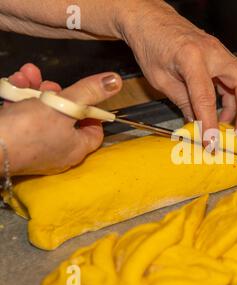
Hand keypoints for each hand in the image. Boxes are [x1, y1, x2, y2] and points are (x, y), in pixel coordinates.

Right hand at [0, 63, 121, 175]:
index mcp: (75, 148)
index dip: (92, 112)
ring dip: (33, 89)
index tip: (85, 96)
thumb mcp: (66, 105)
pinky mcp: (13, 139)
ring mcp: (33, 147)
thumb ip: (90, 92)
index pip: (94, 131)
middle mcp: (57, 151)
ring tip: (26, 74)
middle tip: (48, 84)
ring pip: (40, 112)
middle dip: (56, 93)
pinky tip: (12, 82)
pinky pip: (21, 116)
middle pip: (65, 117)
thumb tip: (116, 81)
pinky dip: (17, 98)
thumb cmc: (29, 129)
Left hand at [117, 1, 236, 141]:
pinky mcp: (222, 56)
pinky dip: (236, 96)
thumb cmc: (151, 44)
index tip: (211, 142)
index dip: (210, 123)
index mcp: (191, 57)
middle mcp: (213, 52)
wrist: (151, 20)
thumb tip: (196, 123)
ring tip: (230, 124)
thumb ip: (182, 102)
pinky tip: (224, 111)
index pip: (206, 97)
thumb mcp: (160, 79)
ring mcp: (220, 52)